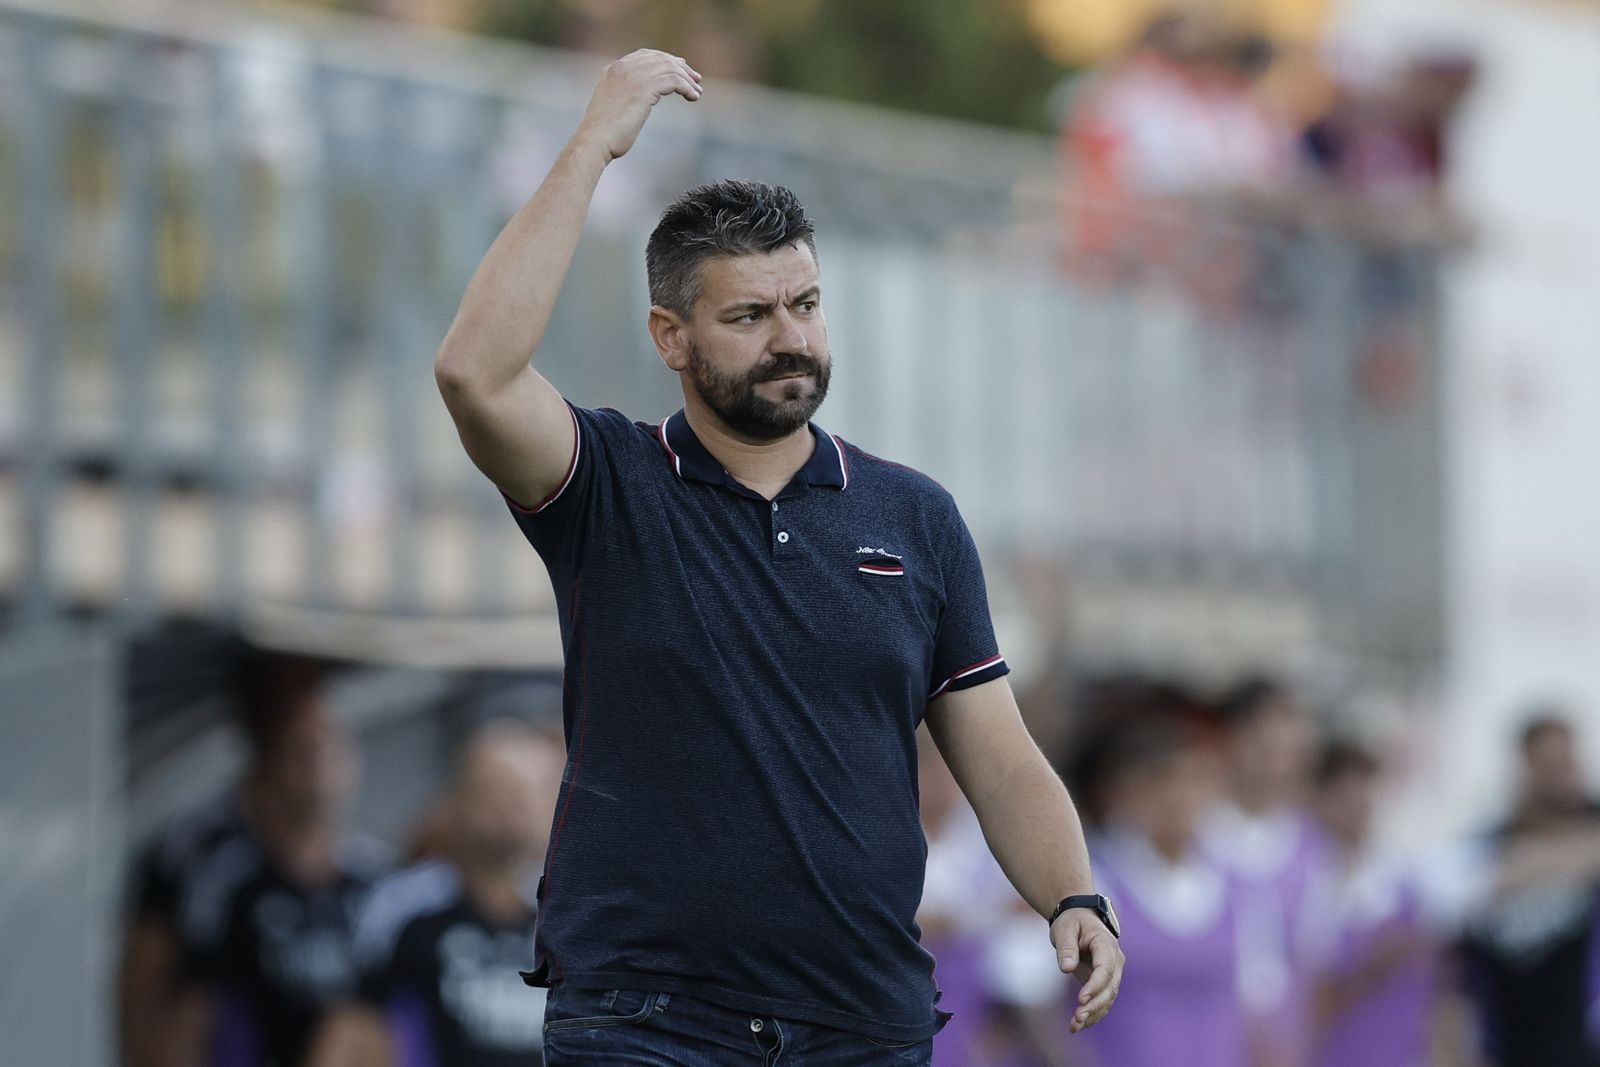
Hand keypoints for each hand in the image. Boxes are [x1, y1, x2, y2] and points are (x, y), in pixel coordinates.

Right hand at [576, 49, 701, 162]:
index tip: (681, 67)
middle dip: (681, 68)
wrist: (595, 140)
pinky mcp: (644, 89)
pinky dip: (686, 88)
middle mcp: (623, 68)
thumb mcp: (613, 108)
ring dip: (687, 80)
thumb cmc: (603, 134)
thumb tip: (643, 101)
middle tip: (696, 79)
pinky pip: (674, 81)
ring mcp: (633, 76)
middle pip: (660, 59)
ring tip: (697, 92)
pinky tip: (693, 97)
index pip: (644, 55)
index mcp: (613, 70)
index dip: (665, 59)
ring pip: (670, 69)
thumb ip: (625, 96)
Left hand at [1051, 909, 1123, 1032]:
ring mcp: (1112, 974)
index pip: (1105, 970)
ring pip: (1107, 999)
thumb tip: (1067, 968)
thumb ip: (1066, 947)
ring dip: (1093, 1014)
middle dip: (1095, 1005)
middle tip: (1078, 1017)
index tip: (1080, 999)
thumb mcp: (1065, 928)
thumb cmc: (1072, 921)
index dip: (1094, 986)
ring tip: (1074, 1026)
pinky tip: (1077, 1025)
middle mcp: (1114, 961)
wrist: (1080, 919)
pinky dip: (1092, 1015)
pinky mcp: (1104, 983)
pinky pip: (1102, 1002)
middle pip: (1110, 988)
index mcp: (1106, 945)